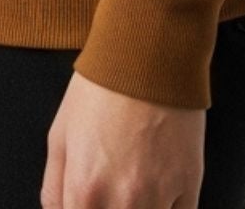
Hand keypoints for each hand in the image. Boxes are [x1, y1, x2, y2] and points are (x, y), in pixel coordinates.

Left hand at [41, 69, 204, 206]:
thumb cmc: (102, 88)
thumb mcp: (59, 135)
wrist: (148, 51)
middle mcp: (121, 202)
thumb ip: (54, 190)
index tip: (91, 205)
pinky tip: (160, 197)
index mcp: (82, 192)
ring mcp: (159, 196)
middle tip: (115, 198)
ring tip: (135, 191)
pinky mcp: (190, 184)